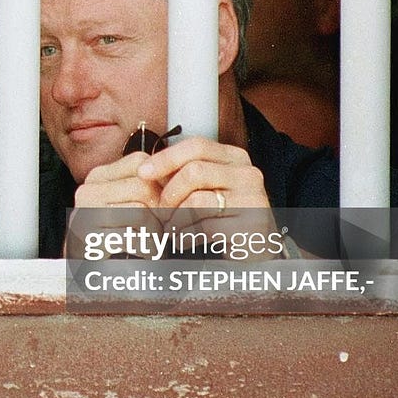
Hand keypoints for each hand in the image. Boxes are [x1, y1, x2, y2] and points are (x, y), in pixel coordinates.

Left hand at [136, 136, 275, 244]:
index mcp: (235, 158)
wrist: (255, 251)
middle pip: (194, 171)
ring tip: (171, 229)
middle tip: (160, 212)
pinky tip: (183, 241)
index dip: (165, 158)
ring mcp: (253, 200)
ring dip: (174, 218)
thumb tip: (147, 170)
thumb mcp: (206, 189)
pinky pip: (205, 227)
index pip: (196, 146)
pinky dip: (185, 236)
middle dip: (168, 194)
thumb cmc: (222, 218)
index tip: (142, 173)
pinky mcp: (251, 226)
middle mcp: (248, 174)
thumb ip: (184, 174)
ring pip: (196, 200)